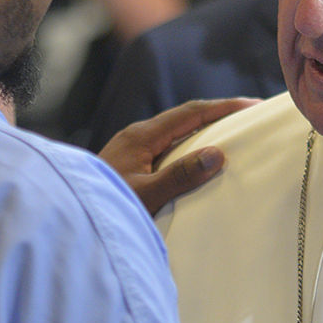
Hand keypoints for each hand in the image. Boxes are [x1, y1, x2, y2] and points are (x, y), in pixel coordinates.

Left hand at [98, 98, 256, 214]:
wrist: (70, 217)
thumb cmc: (105, 207)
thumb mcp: (146, 195)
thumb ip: (180, 176)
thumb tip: (217, 154)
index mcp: (141, 136)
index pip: (190, 113)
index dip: (223, 107)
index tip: (252, 106)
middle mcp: (137, 136)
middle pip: (185, 118)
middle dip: (218, 114)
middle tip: (249, 116)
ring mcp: (132, 149)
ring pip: (176, 132)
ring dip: (204, 131)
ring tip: (232, 135)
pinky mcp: (130, 163)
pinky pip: (167, 147)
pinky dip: (190, 147)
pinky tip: (199, 158)